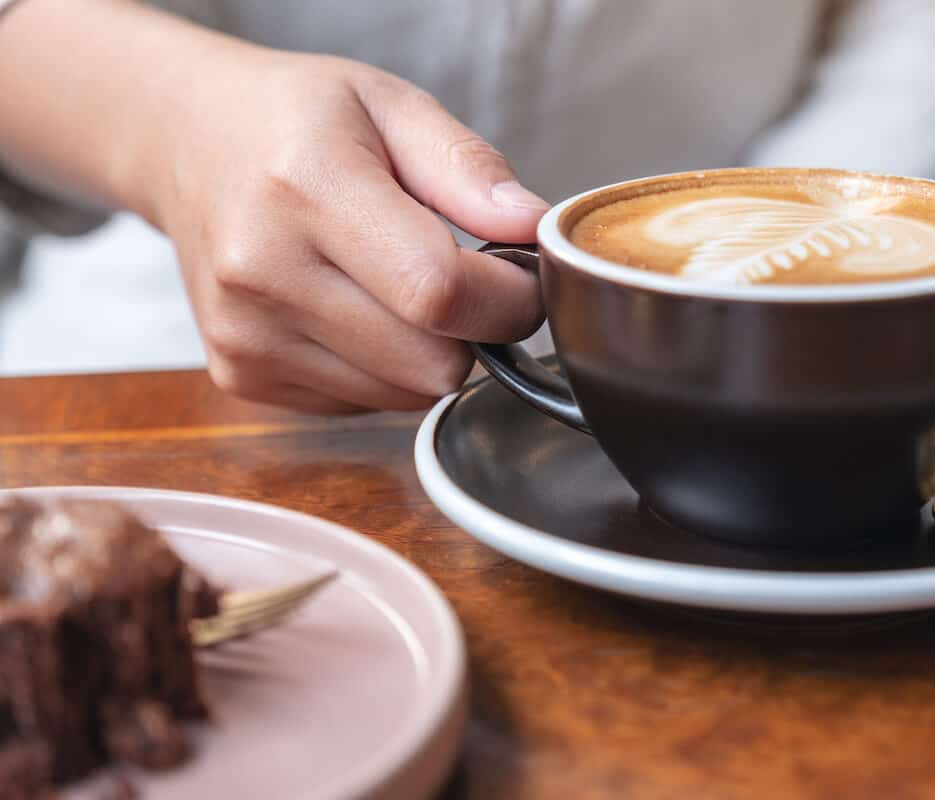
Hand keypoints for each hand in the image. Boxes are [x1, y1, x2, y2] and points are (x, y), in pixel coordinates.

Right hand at [149, 47, 546, 412]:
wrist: (186, 144)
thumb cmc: (295, 120)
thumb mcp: (391, 105)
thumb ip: (469, 169)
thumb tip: (532, 228)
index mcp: (306, 189)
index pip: (438, 292)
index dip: (508, 300)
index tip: (521, 276)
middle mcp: (263, 272)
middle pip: (431, 363)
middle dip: (477, 329)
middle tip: (464, 278)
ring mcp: (246, 335)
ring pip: (405, 395)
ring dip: (430, 352)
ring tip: (400, 285)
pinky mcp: (241, 375)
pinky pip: (363, 404)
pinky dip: (384, 369)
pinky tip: (356, 310)